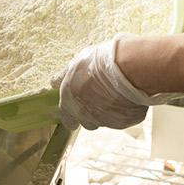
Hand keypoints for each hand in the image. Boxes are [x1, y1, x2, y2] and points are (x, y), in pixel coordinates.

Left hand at [51, 33, 174, 129]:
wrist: (129, 68)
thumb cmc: (101, 62)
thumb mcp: (76, 63)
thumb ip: (64, 76)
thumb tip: (54, 82)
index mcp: (70, 101)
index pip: (66, 119)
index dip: (71, 116)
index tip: (75, 115)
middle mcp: (86, 115)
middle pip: (87, 122)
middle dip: (91, 112)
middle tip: (100, 96)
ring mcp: (106, 121)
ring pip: (105, 120)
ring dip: (108, 111)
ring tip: (116, 92)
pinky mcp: (125, 122)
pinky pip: (123, 119)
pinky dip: (125, 110)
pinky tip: (128, 95)